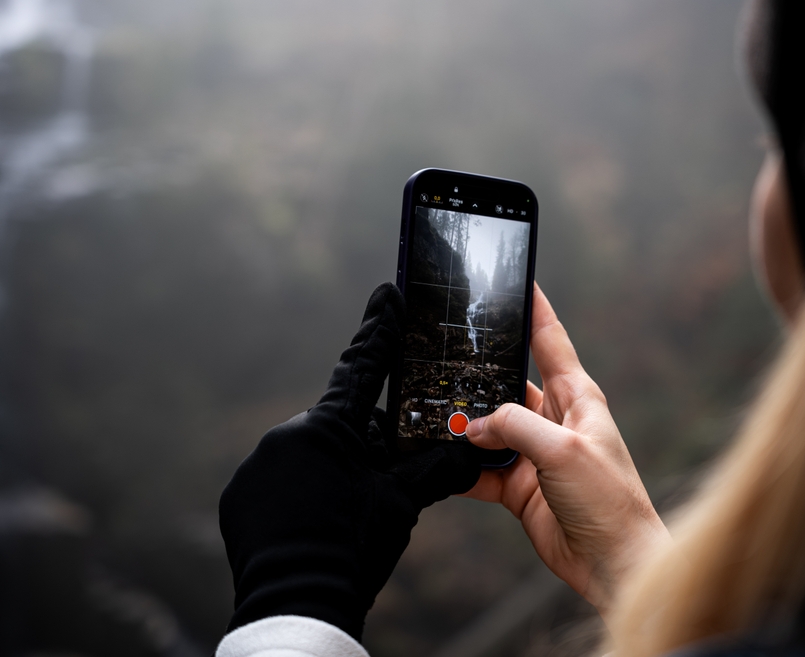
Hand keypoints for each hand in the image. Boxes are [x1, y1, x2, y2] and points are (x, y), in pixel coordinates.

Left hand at [219, 283, 480, 640]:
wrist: (297, 601)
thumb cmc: (351, 547)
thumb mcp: (399, 504)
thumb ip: (434, 470)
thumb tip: (472, 453)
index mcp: (327, 428)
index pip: (361, 368)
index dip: (379, 330)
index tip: (387, 294)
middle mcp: (286, 436)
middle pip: (339, 426)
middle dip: (362, 443)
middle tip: (383, 475)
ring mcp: (258, 465)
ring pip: (310, 454)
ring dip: (332, 470)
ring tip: (350, 510)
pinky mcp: (242, 495)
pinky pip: (280, 480)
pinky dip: (302, 491)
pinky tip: (319, 520)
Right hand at [463, 284, 668, 614]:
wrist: (614, 563)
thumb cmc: (610, 500)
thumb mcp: (563, 450)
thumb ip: (514, 427)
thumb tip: (472, 426)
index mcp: (577, 397)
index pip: (550, 340)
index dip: (533, 309)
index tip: (516, 280)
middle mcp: (554, 420)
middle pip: (508, 383)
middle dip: (480, 374)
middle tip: (445, 358)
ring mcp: (535, 453)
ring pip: (488, 427)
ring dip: (464, 427)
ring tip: (435, 417)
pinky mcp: (519, 486)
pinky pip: (481, 469)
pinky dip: (461, 467)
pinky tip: (440, 462)